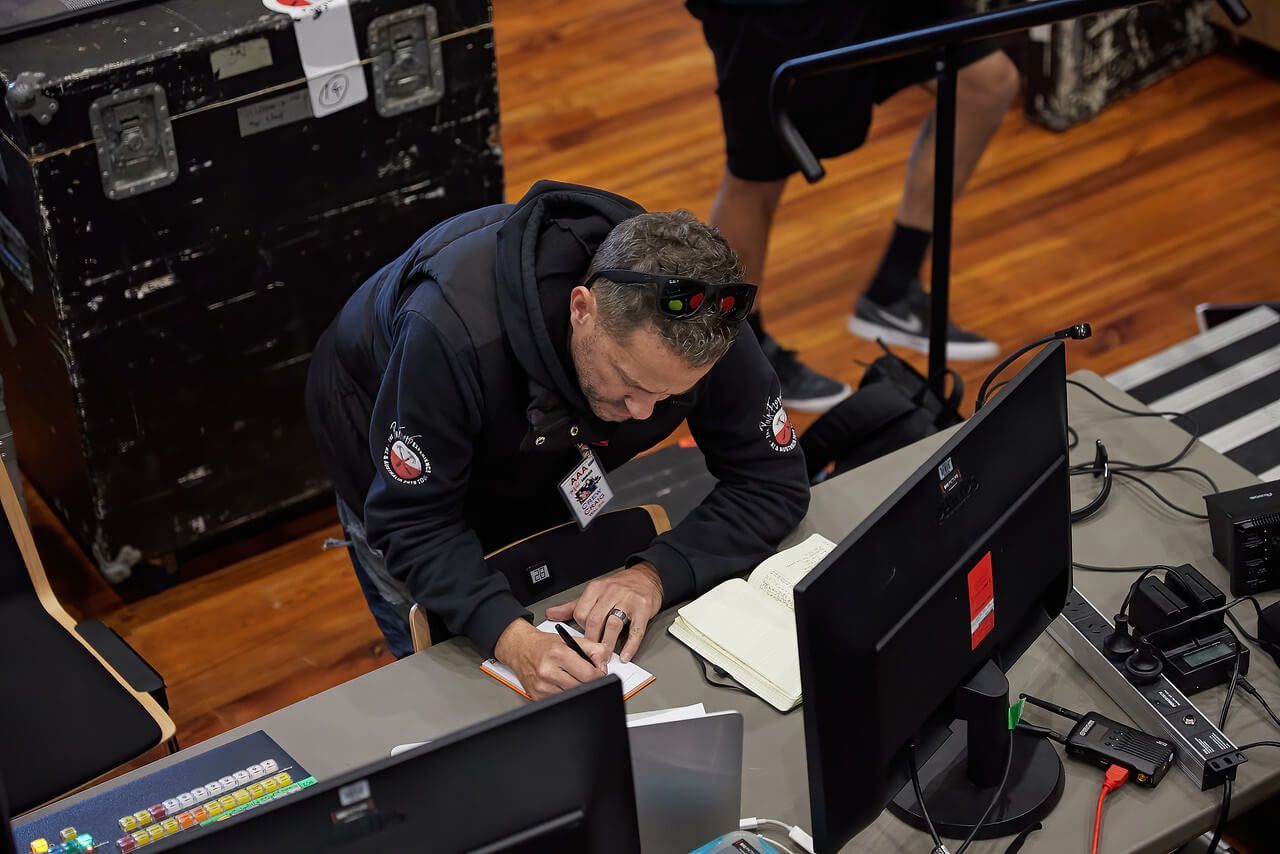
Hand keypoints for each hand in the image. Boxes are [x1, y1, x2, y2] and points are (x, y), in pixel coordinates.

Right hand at [494, 619, 609, 699]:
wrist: (519, 649)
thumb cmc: (543, 645)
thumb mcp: (570, 639)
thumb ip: (593, 648)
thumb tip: (604, 661)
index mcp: (558, 654)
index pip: (589, 674)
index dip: (599, 675)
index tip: (599, 673)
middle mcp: (548, 671)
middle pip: (582, 687)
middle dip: (589, 683)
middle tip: (587, 676)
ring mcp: (542, 686)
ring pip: (572, 696)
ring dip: (577, 689)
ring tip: (572, 678)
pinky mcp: (537, 696)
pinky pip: (560, 701)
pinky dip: (565, 694)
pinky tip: (561, 684)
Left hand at [546, 563, 662, 662]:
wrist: (647, 577)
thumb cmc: (620, 587)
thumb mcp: (594, 593)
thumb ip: (573, 606)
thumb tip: (552, 614)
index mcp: (596, 589)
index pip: (581, 612)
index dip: (581, 630)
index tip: (582, 642)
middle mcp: (611, 592)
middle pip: (595, 620)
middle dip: (592, 640)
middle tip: (591, 656)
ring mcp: (628, 600)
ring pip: (613, 624)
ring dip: (608, 644)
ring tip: (605, 658)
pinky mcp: (643, 609)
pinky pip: (636, 630)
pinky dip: (630, 645)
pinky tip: (625, 655)